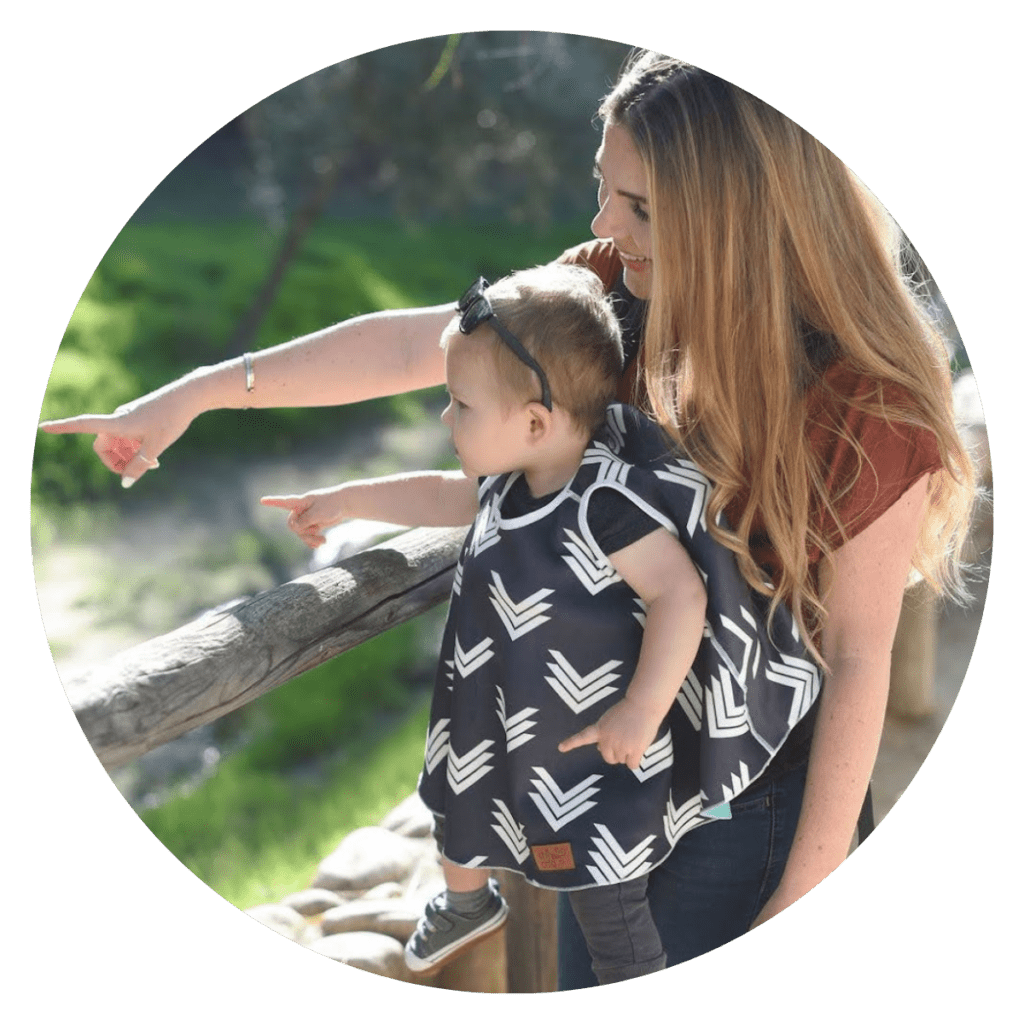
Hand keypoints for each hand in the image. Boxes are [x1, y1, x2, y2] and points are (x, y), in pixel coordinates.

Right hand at [38, 391, 195, 487]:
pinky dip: (135, 449)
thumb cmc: (172, 419)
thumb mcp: (156, 447)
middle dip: (115, 461)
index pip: (83, 424)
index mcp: (118, 422)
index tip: (42, 426)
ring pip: (118, 443)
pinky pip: (127, 437)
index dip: (63, 427)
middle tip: (138, 472)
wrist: (189, 396)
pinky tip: (154, 459)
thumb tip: (124, 483)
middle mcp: (118, 418)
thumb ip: (140, 466)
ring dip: (128, 457)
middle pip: (104, 445)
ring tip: (153, 465)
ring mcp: (127, 417)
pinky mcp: (136, 417)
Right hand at [260, 489, 350, 548]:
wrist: (345, 504)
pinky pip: (307, 536)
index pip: (283, 502)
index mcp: (300, 502)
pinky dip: (313, 541)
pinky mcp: (312, 524)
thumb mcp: (318, 513)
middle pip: (292, 525)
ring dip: (310, 539)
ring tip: (322, 541)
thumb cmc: (332, 505)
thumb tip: (295, 528)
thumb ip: (305, 521)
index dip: (273, 502)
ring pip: (300, 533)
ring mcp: (306, 518)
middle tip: (316, 532)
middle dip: (303, 532)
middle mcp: (300, 509)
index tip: (262, 500)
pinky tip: (321, 544)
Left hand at [558, 697, 660, 770]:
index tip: (560, 747)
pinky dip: (635, 760)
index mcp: (600, 729)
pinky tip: (639, 747)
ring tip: (633, 737)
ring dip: (628, 754)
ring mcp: (620, 745)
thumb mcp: (610, 720)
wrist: (643, 705)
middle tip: (624, 739)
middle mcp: (607, 739)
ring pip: (622, 761)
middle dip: (616, 753)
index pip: (582, 737)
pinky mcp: (634, 750)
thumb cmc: (628, 711)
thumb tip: (601, 750)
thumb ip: (604, 734)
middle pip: (609, 758)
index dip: (571, 743)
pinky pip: (632, 765)